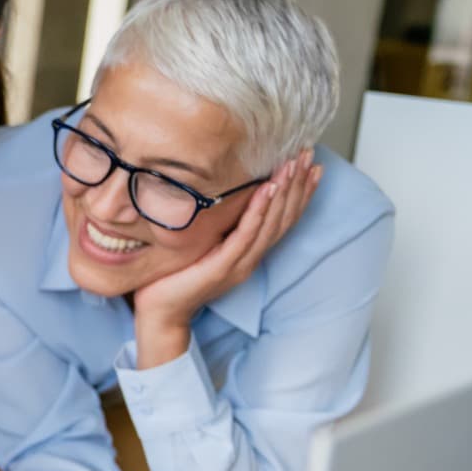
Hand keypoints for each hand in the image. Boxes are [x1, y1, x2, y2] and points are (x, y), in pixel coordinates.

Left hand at [132, 150, 320, 364]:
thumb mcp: (201, 247)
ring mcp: (239, 264)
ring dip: (284, 193)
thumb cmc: (175, 279)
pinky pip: (245, 236)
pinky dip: (258, 212)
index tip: (311, 166)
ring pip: (271, 224)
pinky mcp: (222, 268)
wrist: (160, 314)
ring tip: (294, 166)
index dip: (299, 193)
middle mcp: (250, 259)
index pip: (282, 220)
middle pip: (284, 218)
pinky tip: (266, 190)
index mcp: (248, 254)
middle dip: (298, 186)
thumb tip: (219, 195)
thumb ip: (217, 228)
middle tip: (310, 156)